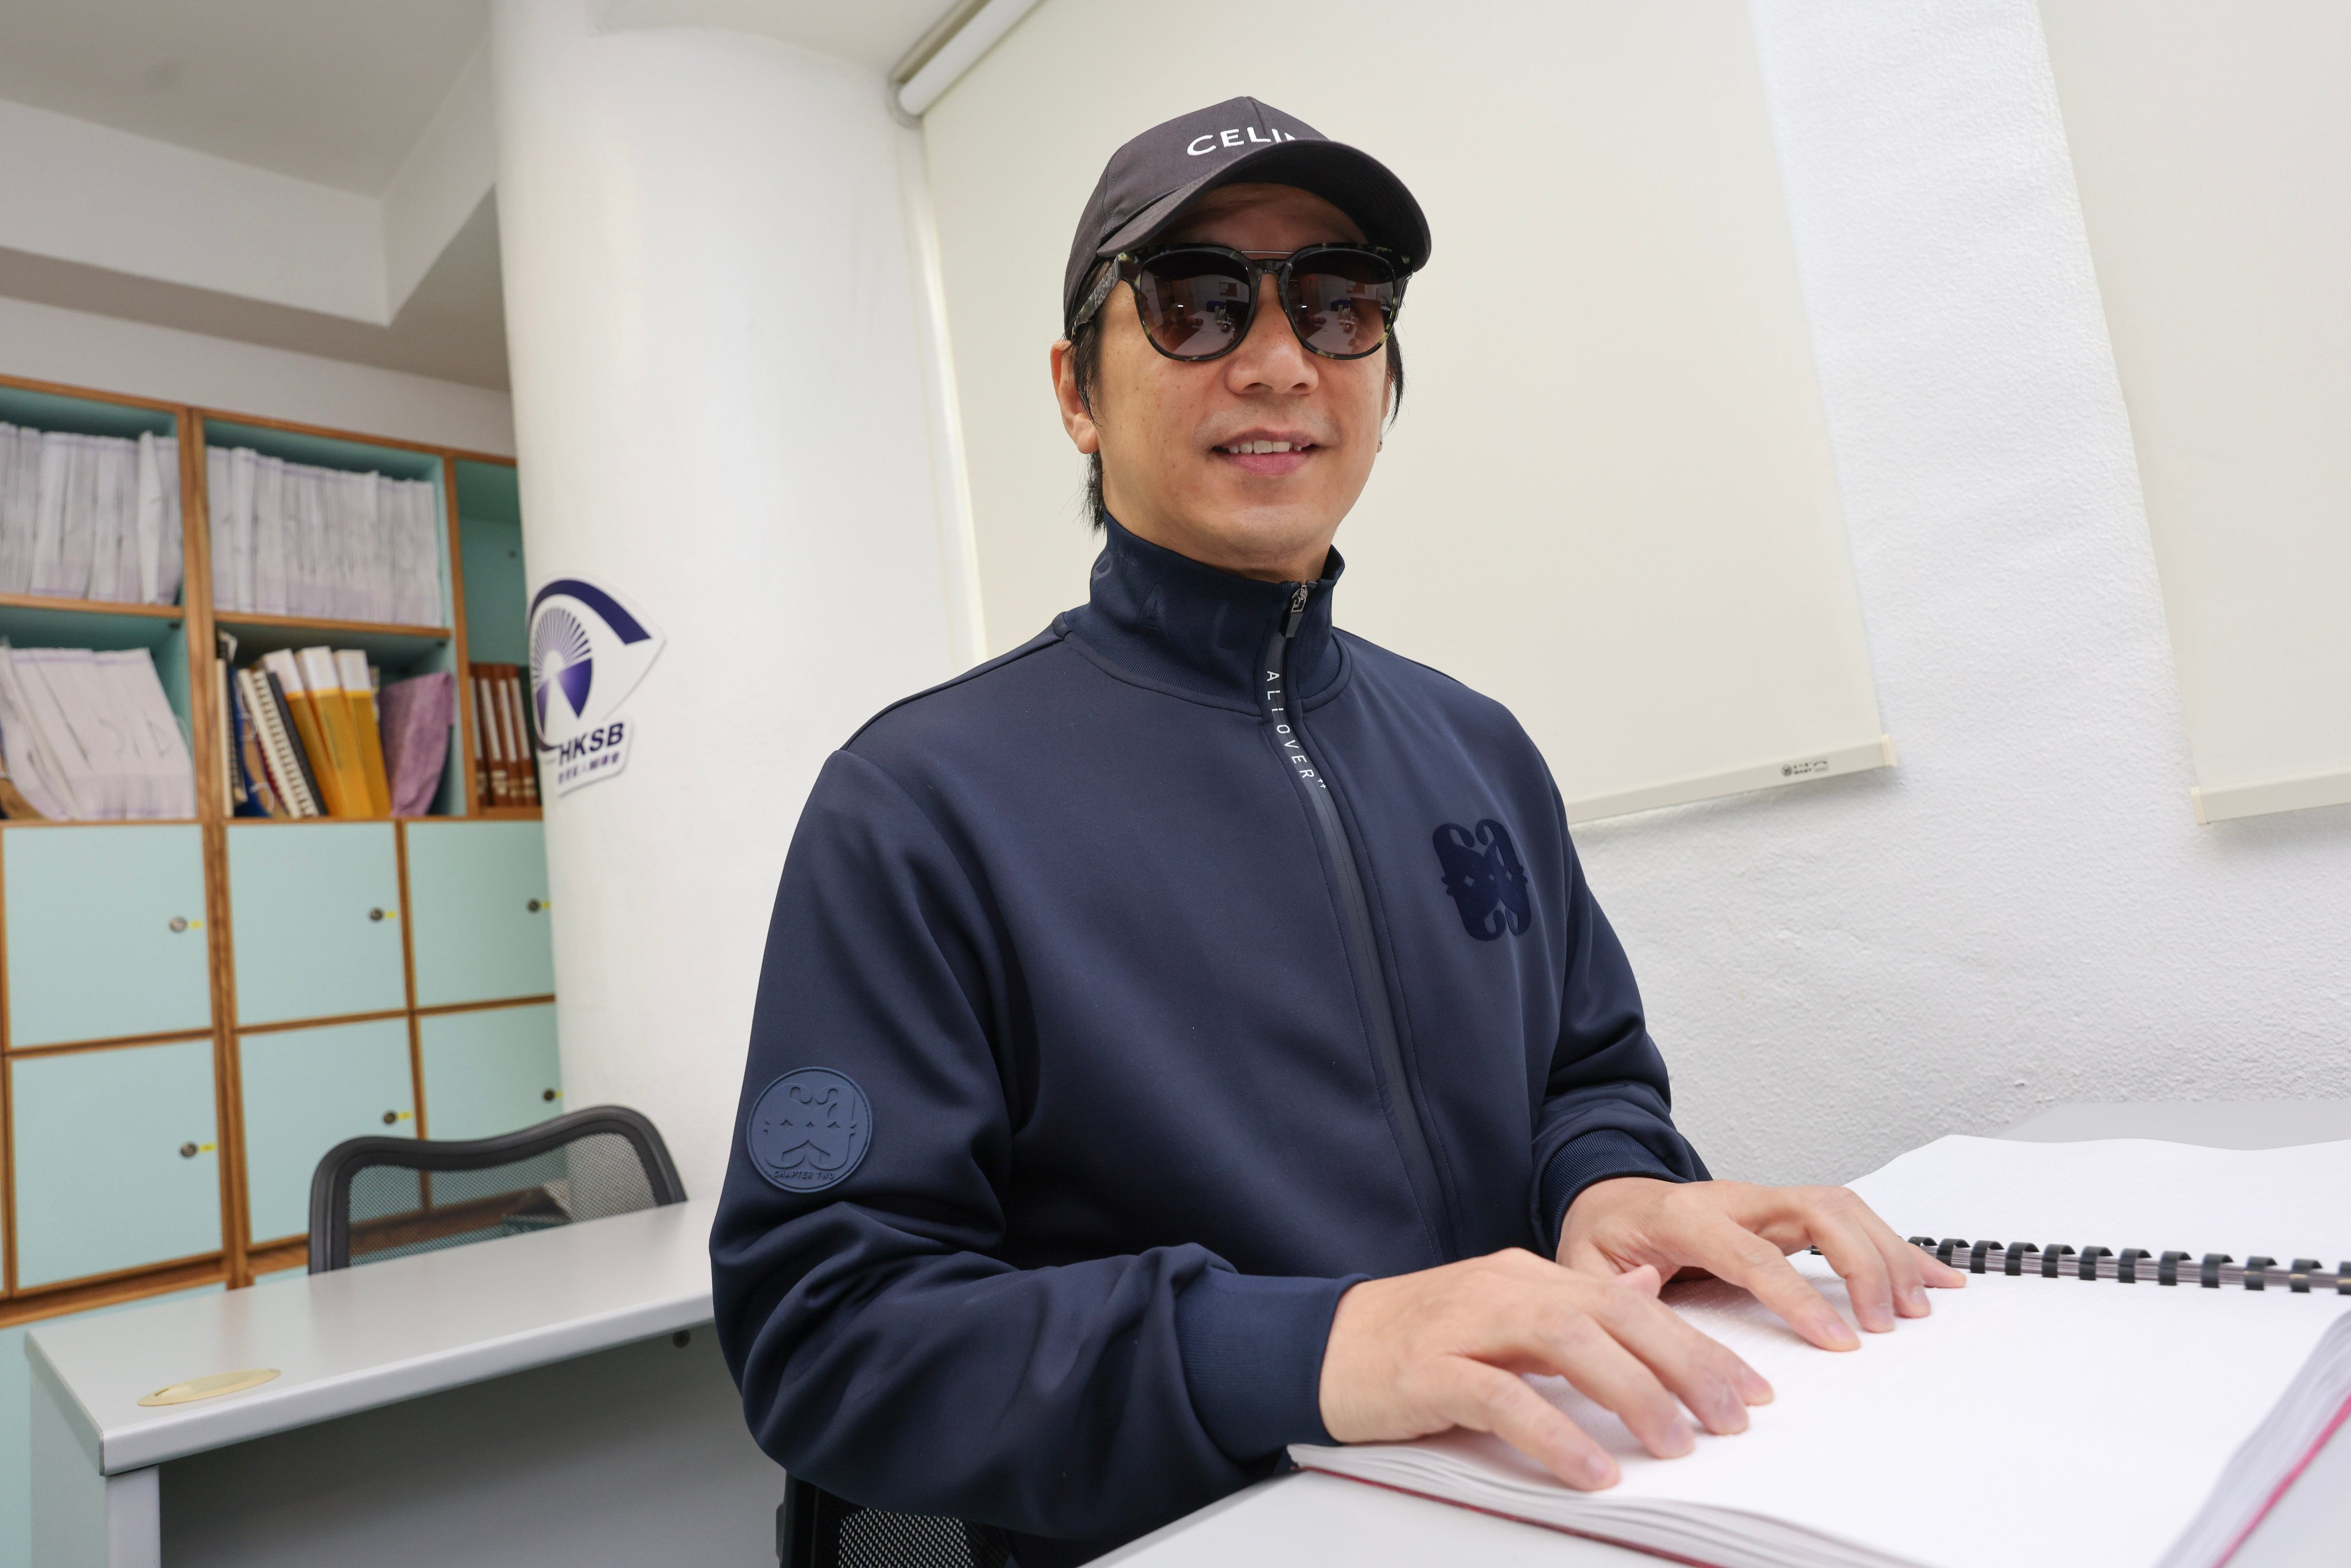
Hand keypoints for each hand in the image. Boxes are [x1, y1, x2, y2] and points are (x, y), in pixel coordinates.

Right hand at [1318, 1249, 1773, 1489]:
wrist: (1313, 1343)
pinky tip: (1592, 1470)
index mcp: (1528, 1276)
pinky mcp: (1428, 1368)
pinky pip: (1502, 1398)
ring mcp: (1465, 1324)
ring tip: (1678, 1445)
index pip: (1633, 1301)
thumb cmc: (1410, 1341)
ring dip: (1632, 1393)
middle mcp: (1505, 1287)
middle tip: (1737, 1418)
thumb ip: (1572, 1305)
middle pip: (1615, 1313)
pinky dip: (1554, 1433)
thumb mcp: (1500, 1313)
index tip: (1752, 1390)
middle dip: (1687, 1364)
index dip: (1697, 1344)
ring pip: (1568, 1342)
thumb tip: (1645, 1289)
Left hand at [1558, 1178, 1965, 1349]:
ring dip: (1887, 1251)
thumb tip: (1648, 1290)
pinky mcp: (1783, 1213)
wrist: (1605, 1198)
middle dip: (1861, 1262)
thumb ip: (1609, 1285)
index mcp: (1683, 1215)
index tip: (1839, 1340)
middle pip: (1816, 1209)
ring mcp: (1763, 1201)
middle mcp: (1733, 1198)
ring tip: (1918, 1307)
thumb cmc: (1601, 1236)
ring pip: (1841, 1206)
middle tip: (1887, 1323)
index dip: (1799, 1296)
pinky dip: (1892, 1246)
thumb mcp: (1582, 1265)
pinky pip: (1847, 1219)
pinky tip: (1932, 1276)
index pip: (1753, 1253)